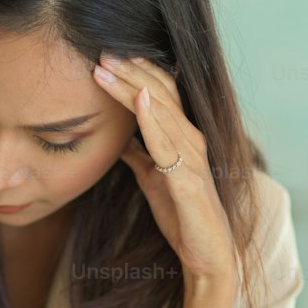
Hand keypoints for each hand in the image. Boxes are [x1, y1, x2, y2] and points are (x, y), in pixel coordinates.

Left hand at [93, 54, 237, 284]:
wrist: (206, 255)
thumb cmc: (182, 216)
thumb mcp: (152, 180)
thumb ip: (139, 155)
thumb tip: (119, 139)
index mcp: (183, 137)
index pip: (161, 94)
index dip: (135, 73)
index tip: (106, 57)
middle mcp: (192, 140)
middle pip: (161, 94)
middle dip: (129, 71)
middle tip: (100, 52)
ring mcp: (193, 158)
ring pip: (162, 112)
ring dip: (132, 88)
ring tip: (107, 68)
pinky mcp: (189, 181)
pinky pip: (168, 145)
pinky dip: (153, 121)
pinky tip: (140, 101)